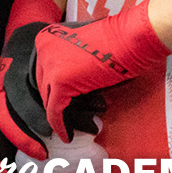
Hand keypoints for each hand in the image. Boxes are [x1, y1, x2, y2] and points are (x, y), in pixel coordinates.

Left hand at [0, 1, 169, 157]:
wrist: (130, 38)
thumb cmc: (116, 42)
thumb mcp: (83, 47)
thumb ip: (68, 60)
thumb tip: (67, 85)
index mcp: (46, 37)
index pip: (41, 71)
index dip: (50, 90)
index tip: (57, 103)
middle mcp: (42, 48)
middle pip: (41, 85)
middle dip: (51, 102)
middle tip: (62, 117)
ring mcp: (50, 64)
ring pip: (47, 99)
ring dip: (57, 115)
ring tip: (66, 127)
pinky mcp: (60, 81)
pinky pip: (54, 111)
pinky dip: (60, 126)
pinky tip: (67, 135)